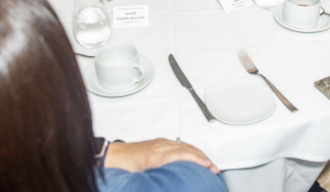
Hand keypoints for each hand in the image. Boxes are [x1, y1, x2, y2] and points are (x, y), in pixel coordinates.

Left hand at [105, 139, 219, 174]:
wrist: (115, 155)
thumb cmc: (125, 168)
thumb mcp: (142, 178)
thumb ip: (156, 181)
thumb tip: (169, 186)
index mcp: (156, 157)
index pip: (182, 155)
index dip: (197, 160)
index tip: (209, 166)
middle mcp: (160, 147)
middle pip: (187, 149)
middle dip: (203, 158)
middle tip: (214, 168)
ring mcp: (161, 143)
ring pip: (185, 145)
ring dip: (199, 153)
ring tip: (209, 164)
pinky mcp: (160, 142)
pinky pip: (179, 144)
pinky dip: (191, 149)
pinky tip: (195, 155)